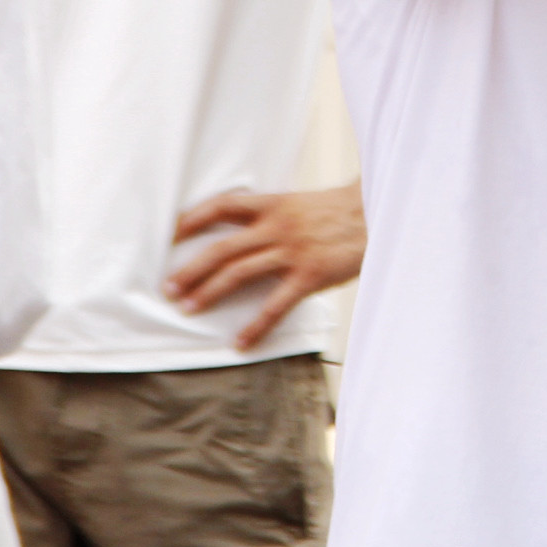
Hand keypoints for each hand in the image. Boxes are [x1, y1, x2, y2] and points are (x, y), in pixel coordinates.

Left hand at [168, 182, 365, 350]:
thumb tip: (245, 232)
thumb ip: (273, 216)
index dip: (194, 217)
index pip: (224, 205)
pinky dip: (255, 326)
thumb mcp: (301, 204)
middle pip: (222, 248)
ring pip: (240, 274)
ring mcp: (292, 252)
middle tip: (168, 287)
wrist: (378, 213)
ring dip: (210, 292)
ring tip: (188, 308)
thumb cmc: (339, 212)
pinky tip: (240, 342)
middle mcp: (277, 227)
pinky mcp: (309, 276)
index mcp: (274, 204)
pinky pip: (275, 305)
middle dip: (191, 269)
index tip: (171, 232)